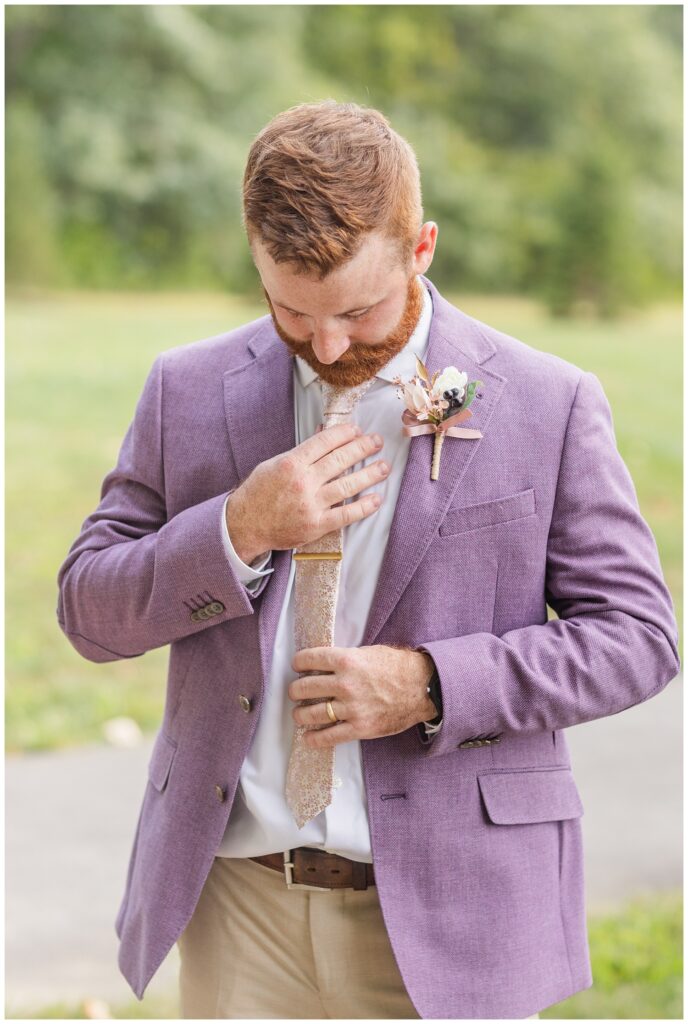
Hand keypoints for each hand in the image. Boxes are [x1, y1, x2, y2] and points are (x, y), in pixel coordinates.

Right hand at [225, 423, 389, 560]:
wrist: (245, 524)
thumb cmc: (259, 493)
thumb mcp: (274, 464)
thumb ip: (301, 452)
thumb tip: (323, 434)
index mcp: (291, 463)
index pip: (325, 442)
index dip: (344, 433)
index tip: (357, 430)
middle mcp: (303, 482)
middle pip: (340, 460)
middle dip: (362, 448)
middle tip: (377, 441)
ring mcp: (311, 504)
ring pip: (348, 485)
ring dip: (370, 474)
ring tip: (384, 467)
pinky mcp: (316, 525)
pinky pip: (346, 514)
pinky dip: (364, 507)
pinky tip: (376, 499)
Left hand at [287, 644, 436, 748]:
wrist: (424, 687)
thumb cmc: (399, 667)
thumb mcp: (369, 653)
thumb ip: (346, 659)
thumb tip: (325, 666)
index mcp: (347, 661)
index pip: (309, 659)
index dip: (298, 663)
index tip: (297, 666)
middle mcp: (345, 684)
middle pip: (305, 688)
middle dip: (296, 690)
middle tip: (296, 692)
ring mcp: (351, 708)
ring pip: (311, 713)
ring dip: (300, 714)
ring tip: (300, 714)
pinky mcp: (360, 728)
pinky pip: (329, 737)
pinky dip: (314, 739)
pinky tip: (308, 737)